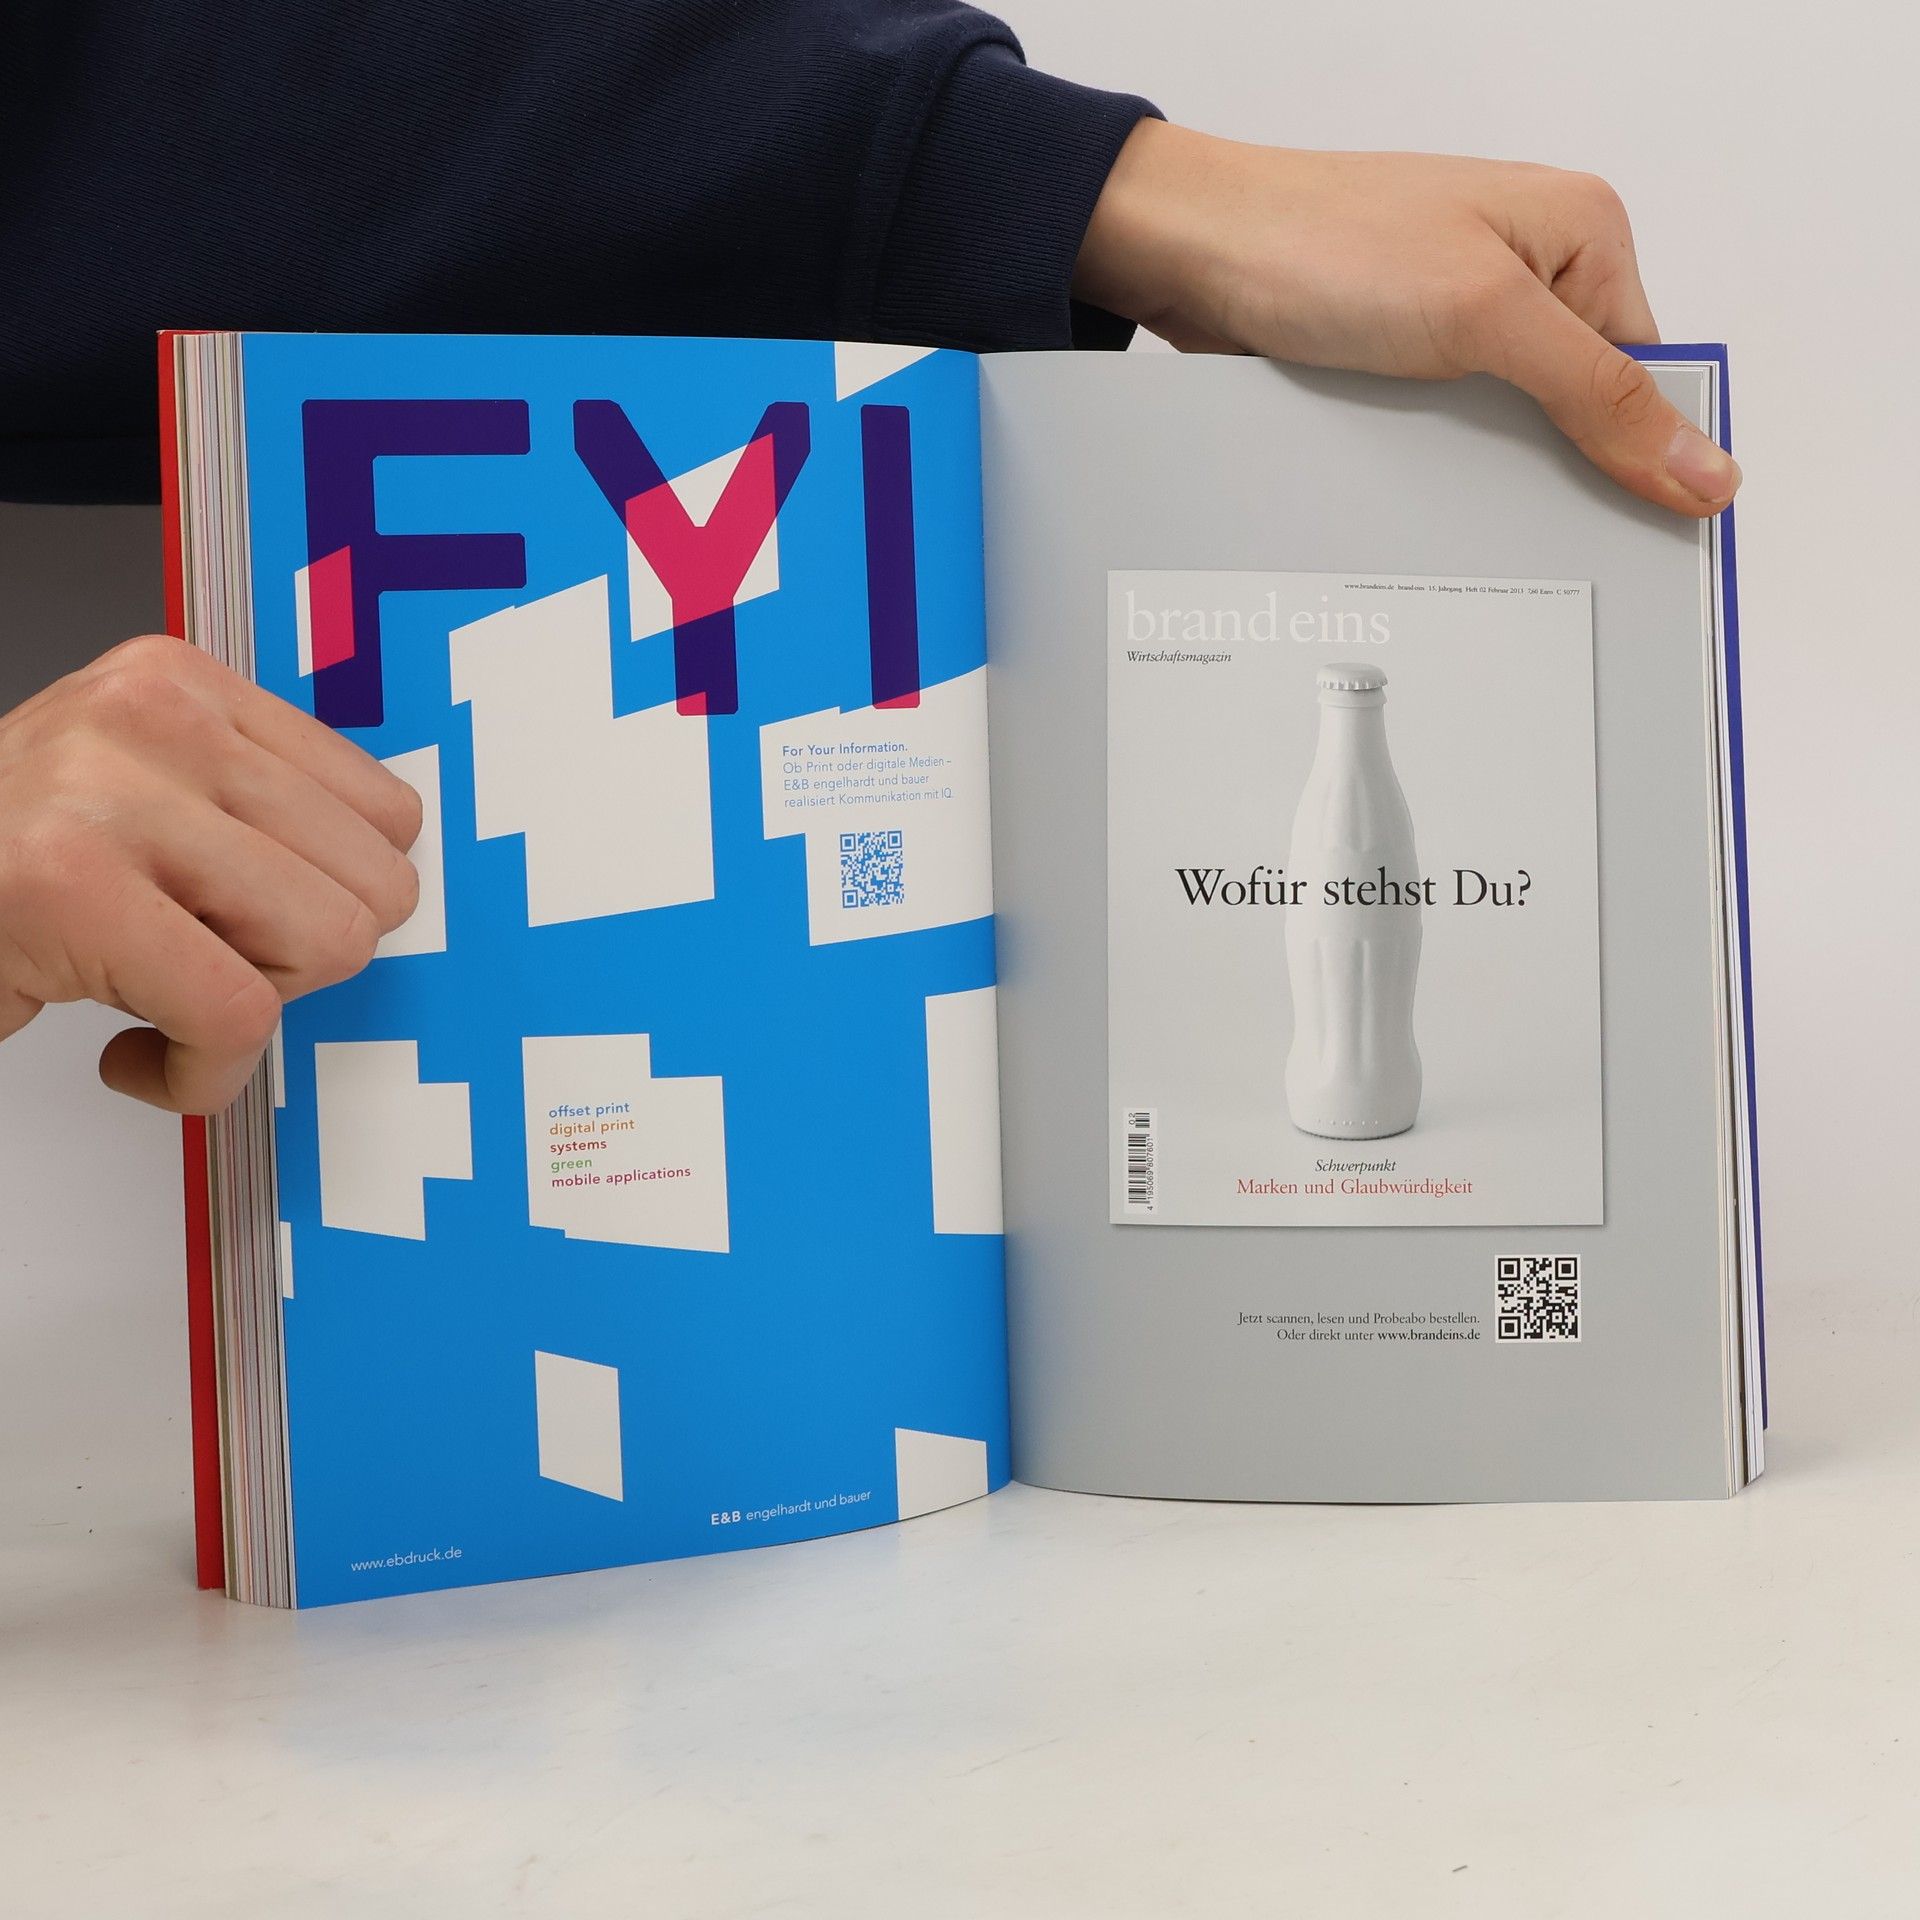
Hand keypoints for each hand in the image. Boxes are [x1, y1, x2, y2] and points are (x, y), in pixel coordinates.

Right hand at [0, 635, 422, 1113]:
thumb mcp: (142, 795)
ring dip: (255, 1008)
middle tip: (209, 965)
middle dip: (304, 959)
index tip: (265, 924)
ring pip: (328, 943)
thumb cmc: (7, 867)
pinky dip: (200, 1072)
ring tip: (168, 995)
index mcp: (185, 685)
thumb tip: (384, 881)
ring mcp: (110, 796)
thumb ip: (255, 811)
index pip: (387, 815)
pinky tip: (136, 1056)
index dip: (339, 898)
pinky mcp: (70, 889)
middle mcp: (156, 719)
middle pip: (376, 885)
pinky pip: (236, 1013)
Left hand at [1074, 124, 1740, 516]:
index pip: (1650, 371)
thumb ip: (1596, 393)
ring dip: (1483, 471)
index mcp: (1581, 233)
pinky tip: (1410, 485)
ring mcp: (1459, 314)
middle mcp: (1528, 268)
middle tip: (1527, 523)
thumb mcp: (1485, 318)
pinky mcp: (1401, 356)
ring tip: (1450, 490)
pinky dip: (1430, 463)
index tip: (1637, 531)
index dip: (1643, 452)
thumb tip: (1700, 464)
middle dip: (1556, 467)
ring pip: (1508, 429)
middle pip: (1580, 407)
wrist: (1191, 253)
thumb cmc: (1323, 243)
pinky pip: (1444, 431)